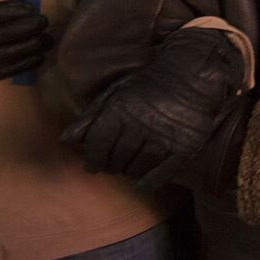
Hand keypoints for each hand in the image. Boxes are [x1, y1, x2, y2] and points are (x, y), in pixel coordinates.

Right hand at [0, 0, 50, 98]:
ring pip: (9, 53)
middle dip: (30, 28)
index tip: (31, 6)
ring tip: (49, 39)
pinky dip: (24, 65)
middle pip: (5, 34)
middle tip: (45, 21)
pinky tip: (39, 58)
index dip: (15, 11)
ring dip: (32, 47)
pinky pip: (5, 71)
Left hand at [61, 28, 245, 191]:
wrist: (193, 73)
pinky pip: (163, 172)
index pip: (98, 145)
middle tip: (112, 166)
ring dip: (129, 171)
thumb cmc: (151, 82)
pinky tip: (142, 186)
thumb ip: (92, 116)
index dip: (92, 158)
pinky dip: (150, 182)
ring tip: (127, 169)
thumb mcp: (117, 92)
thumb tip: (66, 140)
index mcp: (120, 112)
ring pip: (138, 167)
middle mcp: (140, 127)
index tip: (92, 165)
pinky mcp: (184, 146)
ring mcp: (163, 138)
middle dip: (110, 165)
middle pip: (117, 158)